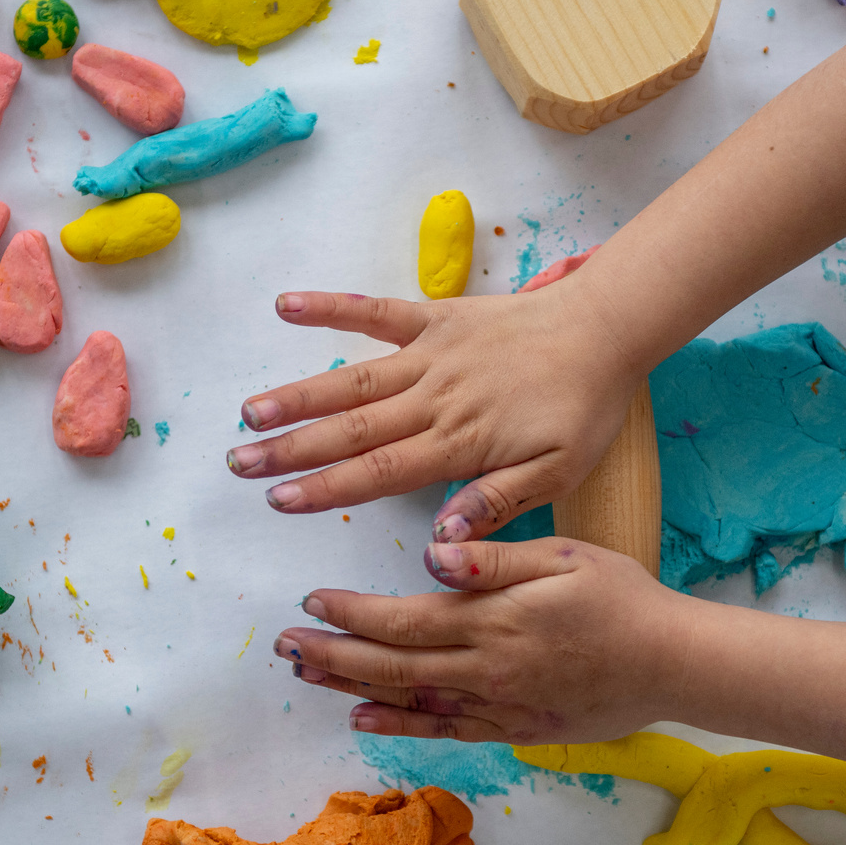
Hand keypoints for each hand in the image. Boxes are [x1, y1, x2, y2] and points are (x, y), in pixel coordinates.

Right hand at [226, 279, 638, 541]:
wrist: (606, 329)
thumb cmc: (584, 407)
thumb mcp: (557, 473)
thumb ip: (495, 503)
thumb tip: (440, 537)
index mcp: (459, 443)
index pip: (378, 472)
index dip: (324, 487)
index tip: (279, 500)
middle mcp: (434, 399)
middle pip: (350, 429)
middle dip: (290, 449)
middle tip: (239, 464)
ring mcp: (430, 355)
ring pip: (351, 378)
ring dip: (297, 395)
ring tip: (249, 411)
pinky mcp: (435, 317)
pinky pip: (375, 312)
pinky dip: (331, 307)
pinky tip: (286, 307)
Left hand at [274, 537, 691, 743]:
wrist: (674, 665)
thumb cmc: (623, 598)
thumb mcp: (565, 557)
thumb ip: (494, 558)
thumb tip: (434, 552)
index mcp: (492, 619)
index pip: (402, 618)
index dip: (350, 613)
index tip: (311, 601)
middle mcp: (485, 667)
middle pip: (390, 664)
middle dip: (331, 655)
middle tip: (283, 647)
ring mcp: (497, 704)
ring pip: (408, 700)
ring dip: (351, 689)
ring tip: (306, 677)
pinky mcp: (514, 728)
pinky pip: (445, 731)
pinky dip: (399, 727)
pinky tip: (363, 721)